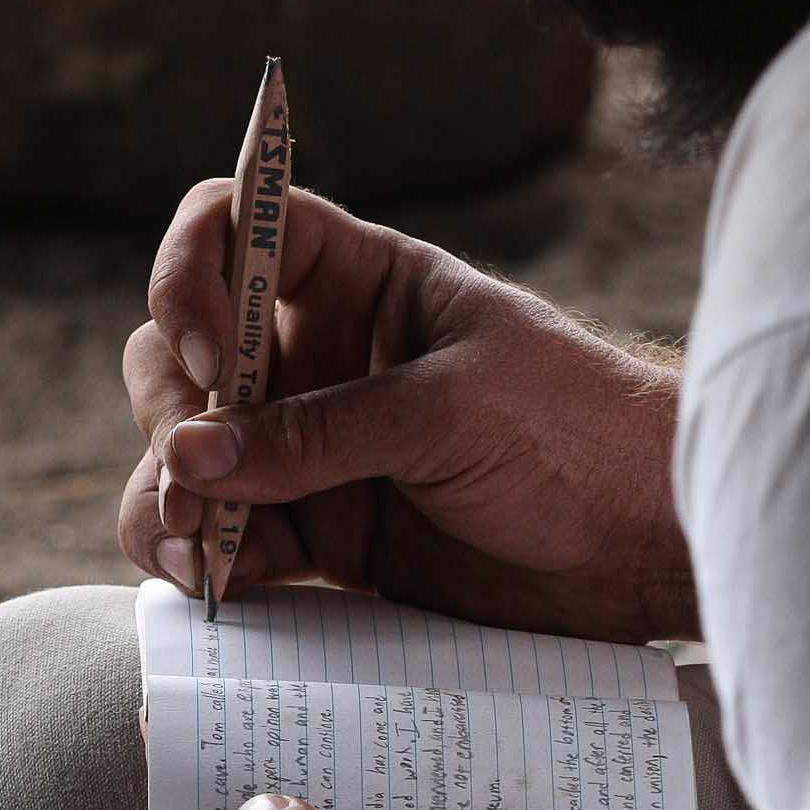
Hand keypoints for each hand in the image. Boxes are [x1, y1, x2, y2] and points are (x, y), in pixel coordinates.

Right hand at [119, 178, 693, 643]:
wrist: (644, 545)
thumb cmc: (575, 434)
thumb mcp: (450, 410)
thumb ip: (319, 433)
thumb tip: (190, 456)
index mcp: (359, 281)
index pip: (233, 227)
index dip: (194, 271)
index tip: (214, 351)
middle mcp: (320, 356)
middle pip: (183, 351)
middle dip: (169, 407)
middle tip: (197, 469)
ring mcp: (312, 449)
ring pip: (185, 454)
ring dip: (165, 495)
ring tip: (198, 548)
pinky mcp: (323, 536)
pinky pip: (226, 538)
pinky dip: (202, 559)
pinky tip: (219, 583)